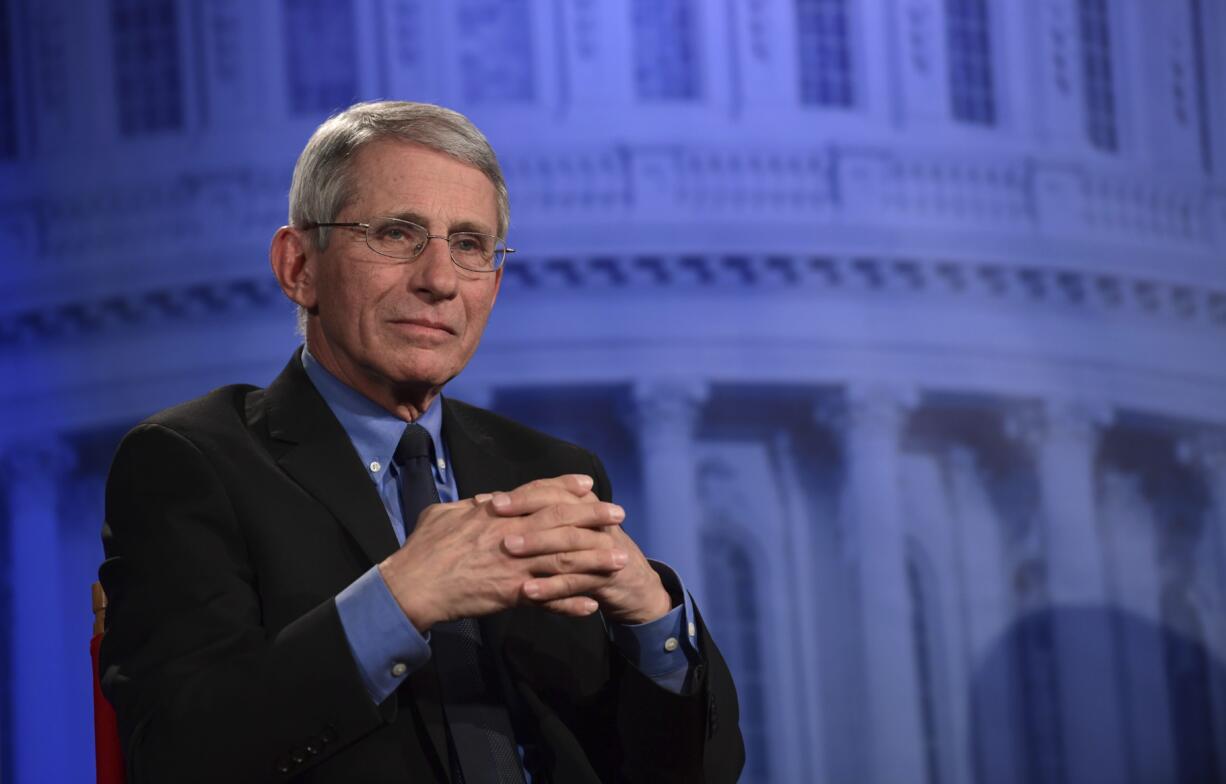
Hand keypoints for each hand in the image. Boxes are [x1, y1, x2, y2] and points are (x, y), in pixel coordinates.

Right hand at [378, 474, 628, 629]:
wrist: (413, 587)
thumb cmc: (422, 549)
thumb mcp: (443, 515)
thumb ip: (468, 507)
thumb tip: (485, 501)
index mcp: (495, 514)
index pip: (537, 493)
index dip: (564, 486)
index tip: (587, 484)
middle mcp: (510, 535)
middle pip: (560, 521)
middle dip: (593, 517)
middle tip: (619, 514)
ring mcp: (513, 565)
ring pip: (562, 559)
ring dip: (595, 560)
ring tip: (621, 560)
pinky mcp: (510, 594)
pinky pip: (548, 599)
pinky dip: (570, 603)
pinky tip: (592, 605)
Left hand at [493, 492, 672, 625]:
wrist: (634, 584)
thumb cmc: (592, 553)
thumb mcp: (571, 529)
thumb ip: (540, 515)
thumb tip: (494, 503)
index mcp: (583, 505)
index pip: (551, 492)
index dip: (522, 495)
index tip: (491, 500)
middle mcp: (594, 521)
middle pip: (558, 512)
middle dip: (525, 513)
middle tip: (495, 516)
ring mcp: (602, 549)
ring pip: (566, 544)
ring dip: (536, 545)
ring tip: (508, 550)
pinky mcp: (606, 577)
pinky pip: (575, 581)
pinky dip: (551, 587)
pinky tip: (529, 592)